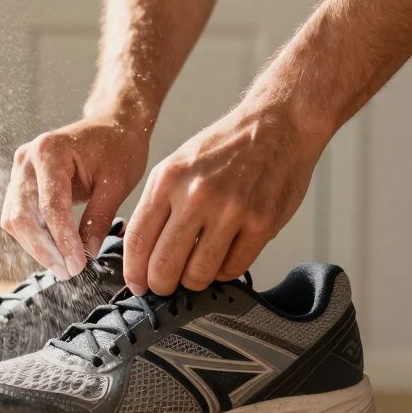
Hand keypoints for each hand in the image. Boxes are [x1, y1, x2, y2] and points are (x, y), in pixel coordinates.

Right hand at [0, 116, 150, 278]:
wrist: (112, 124)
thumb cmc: (118, 146)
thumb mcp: (116, 184)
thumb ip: (98, 218)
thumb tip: (87, 254)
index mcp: (50, 151)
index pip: (50, 206)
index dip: (62, 241)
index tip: (77, 266)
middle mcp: (27, 159)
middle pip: (23, 216)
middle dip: (44, 249)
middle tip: (69, 272)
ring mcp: (20, 169)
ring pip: (15, 220)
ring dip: (36, 246)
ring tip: (64, 265)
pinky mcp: (21, 181)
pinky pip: (19, 215)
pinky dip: (35, 236)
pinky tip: (56, 249)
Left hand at [123, 102, 328, 294]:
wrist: (277, 125)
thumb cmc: (225, 147)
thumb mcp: (177, 165)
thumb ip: (158, 204)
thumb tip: (143, 251)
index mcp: (168, 180)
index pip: (138, 240)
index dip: (134, 271)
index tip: (137, 284)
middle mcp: (196, 195)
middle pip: (164, 265)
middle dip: (161, 285)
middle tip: (165, 287)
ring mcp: (230, 211)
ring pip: (198, 274)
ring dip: (193, 282)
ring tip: (195, 272)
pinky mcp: (261, 223)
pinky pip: (233, 268)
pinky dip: (224, 272)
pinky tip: (223, 258)